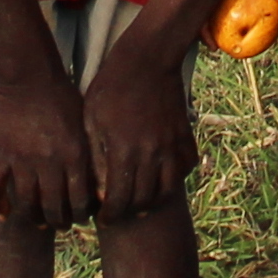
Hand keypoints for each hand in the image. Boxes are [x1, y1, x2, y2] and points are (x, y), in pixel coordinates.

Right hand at [0, 71, 95, 231]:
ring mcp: (23, 160)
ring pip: (26, 203)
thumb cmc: (61, 94)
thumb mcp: (84, 122)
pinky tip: (3, 216)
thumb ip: (87, 151)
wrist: (28, 74)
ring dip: (33, 218)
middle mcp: (50, 162)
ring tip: (37, 222)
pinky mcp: (1, 153)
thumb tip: (97, 178)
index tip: (81, 217)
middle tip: (60, 224)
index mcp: (74, 154)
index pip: (80, 199)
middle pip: (54, 207)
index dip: (81, 214)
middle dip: (59, 221)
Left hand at [79, 55, 198, 214]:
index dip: (109, 216)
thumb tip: (100, 191)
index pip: (118, 200)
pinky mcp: (185, 137)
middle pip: (142, 201)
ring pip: (166, 191)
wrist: (148, 58)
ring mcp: (171, 146)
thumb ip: (97, 158)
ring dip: (151, 202)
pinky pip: (185, 169)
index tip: (101, 219)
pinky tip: (160, 178)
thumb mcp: (92, 119)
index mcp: (124, 150)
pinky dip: (173, 180)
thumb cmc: (112, 86)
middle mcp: (151, 154)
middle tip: (117, 213)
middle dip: (128, 213)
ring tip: (138, 202)